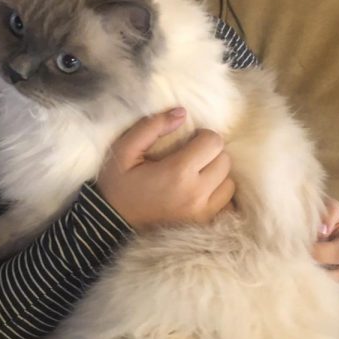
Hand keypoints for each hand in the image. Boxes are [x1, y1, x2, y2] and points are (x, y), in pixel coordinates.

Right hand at [96, 108, 234, 229]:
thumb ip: (152, 127)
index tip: (189, 140)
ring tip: (196, 175)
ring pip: (229, 184)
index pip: (214, 142)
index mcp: (178, 172)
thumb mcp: (124, 150)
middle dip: (210, 154)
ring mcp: (202, 213)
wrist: (110, 224)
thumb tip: (182, 113)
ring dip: (217, 175)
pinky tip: (201, 192)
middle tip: (191, 157)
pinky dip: (218, 196)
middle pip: (224, 161)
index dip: (203, 136)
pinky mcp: (203, 225)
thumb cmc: (117, 185)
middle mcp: (196, 194)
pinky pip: (226, 206)